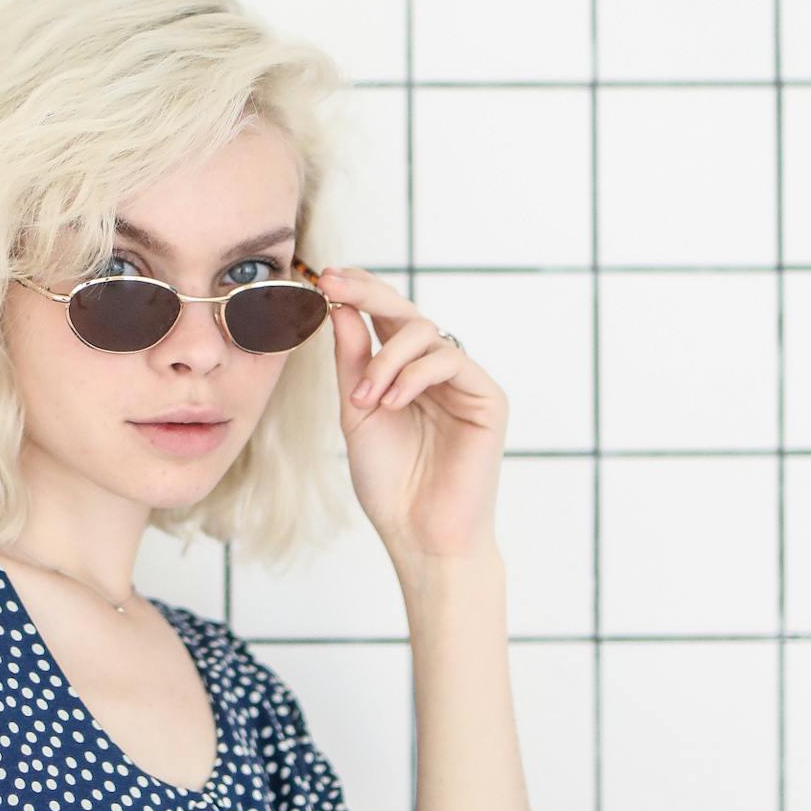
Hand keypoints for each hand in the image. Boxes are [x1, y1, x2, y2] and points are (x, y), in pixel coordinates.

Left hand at [318, 264, 508, 567]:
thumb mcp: (356, 410)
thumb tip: (339, 305)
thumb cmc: (389, 480)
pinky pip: (449, 360)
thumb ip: (352, 360)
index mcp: (404, 371)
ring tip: (365, 400)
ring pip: (425, 332)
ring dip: (385, 358)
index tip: (323, 276)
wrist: (418, 533)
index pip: (384, 316)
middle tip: (333, 284)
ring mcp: (463, 381)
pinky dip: (412, 376)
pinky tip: (390, 403)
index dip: (358, 291)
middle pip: (406, 311)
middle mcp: (435, 370)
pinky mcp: (487, 397)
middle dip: (367, 293)